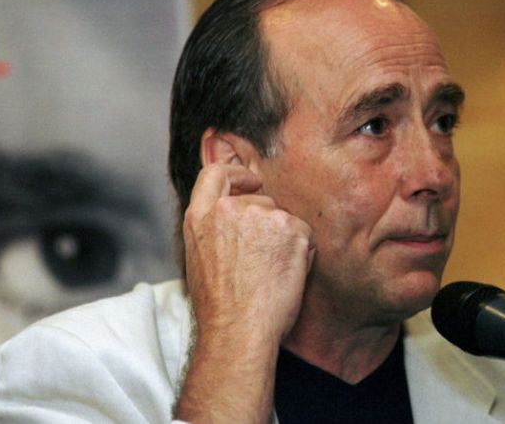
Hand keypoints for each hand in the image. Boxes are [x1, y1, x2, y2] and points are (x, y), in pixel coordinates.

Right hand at [183, 162, 314, 343]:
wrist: (238, 330)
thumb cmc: (220, 308)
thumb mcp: (199, 258)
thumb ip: (214, 229)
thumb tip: (236, 218)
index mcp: (200, 216)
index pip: (215, 174)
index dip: (236, 174)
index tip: (250, 182)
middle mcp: (228, 209)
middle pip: (260, 201)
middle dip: (268, 225)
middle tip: (263, 262)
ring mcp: (260, 215)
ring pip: (283, 219)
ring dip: (284, 240)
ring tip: (270, 275)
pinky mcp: (290, 227)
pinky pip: (304, 234)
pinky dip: (302, 253)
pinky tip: (286, 277)